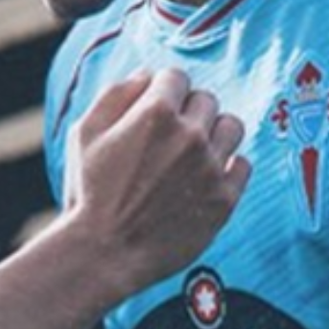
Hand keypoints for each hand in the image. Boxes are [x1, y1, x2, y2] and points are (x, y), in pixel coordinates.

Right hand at [66, 68, 247, 296]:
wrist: (104, 253)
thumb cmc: (89, 192)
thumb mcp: (84, 132)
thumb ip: (115, 93)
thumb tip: (147, 75)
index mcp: (155, 112)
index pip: (176, 77)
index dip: (162, 91)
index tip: (154, 109)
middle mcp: (190, 134)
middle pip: (206, 99)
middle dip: (187, 110)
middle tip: (167, 136)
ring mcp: (211, 168)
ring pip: (231, 127)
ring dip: (213, 132)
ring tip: (192, 152)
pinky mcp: (224, 199)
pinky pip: (243, 165)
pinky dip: (228, 165)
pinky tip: (205, 176)